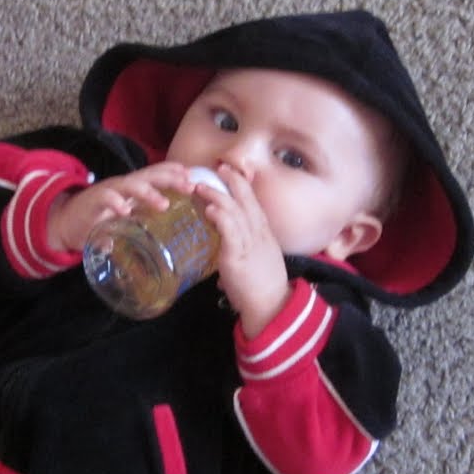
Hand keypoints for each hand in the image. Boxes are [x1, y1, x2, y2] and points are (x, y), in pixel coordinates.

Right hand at [46, 162, 193, 255]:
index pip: (157, 175)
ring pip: (130, 185)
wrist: (66, 222)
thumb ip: (144, 224)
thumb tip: (171, 238)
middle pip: (149, 176)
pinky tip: (125, 211)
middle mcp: (123, 186)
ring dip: (148, 192)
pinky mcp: (93, 202)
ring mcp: (108, 192)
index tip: (195, 178)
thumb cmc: (101, 220)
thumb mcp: (126, 221)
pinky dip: (115, 203)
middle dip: (170, 178)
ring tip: (163, 203)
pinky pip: (105, 198)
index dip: (175, 174)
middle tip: (189, 186)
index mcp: (133, 189)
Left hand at [197, 165, 291, 336]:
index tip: (231, 173)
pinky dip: (220, 217)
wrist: (272, 307)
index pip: (254, 204)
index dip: (242, 186)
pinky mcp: (238, 257)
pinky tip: (209, 210)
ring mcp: (250, 244)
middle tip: (219, 166)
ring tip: (201, 186)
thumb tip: (223, 265)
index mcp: (264, 235)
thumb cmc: (262, 289)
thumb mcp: (257, 264)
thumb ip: (241, 257)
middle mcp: (259, 234)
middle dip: (233, 181)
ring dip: (218, 196)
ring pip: (236, 212)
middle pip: (247, 200)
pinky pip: (230, 231)